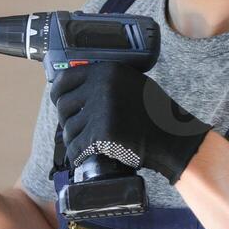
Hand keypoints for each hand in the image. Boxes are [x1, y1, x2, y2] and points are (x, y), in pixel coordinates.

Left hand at [50, 62, 212, 184]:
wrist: (171, 137)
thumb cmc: (154, 113)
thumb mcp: (131, 83)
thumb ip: (105, 81)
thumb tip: (76, 88)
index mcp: (107, 71)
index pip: (65, 78)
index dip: (58, 93)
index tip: (58, 101)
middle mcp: (101, 86)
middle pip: (64, 105)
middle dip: (67, 120)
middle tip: (77, 129)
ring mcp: (100, 110)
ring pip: (69, 128)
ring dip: (74, 139)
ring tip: (85, 144)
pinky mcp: (101, 133)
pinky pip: (77, 147)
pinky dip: (77, 155)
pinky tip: (83, 157)